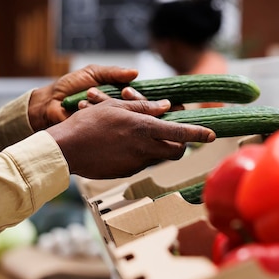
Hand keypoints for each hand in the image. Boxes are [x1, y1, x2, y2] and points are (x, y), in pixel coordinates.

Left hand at [28, 65, 138, 130]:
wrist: (49, 102)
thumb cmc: (69, 86)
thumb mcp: (93, 73)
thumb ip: (113, 73)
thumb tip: (135, 73)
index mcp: (117, 96)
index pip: (137, 99)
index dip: (135, 96)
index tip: (126, 90)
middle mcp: (115, 111)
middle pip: (134, 111)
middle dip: (125, 102)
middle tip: (119, 95)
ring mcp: (107, 124)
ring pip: (120, 121)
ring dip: (106, 105)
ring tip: (90, 95)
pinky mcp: (98, 134)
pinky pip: (105, 129)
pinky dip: (96, 117)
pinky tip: (83, 106)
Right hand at [47, 97, 215, 178]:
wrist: (66, 150)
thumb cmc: (87, 123)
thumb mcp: (116, 107)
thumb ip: (143, 107)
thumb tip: (165, 107)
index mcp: (143, 128)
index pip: (180, 133)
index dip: (198, 134)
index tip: (212, 134)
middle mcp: (144, 148)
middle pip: (176, 150)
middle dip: (181, 143)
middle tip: (174, 133)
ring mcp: (136, 163)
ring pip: (159, 156)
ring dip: (158, 146)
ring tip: (140, 133)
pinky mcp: (127, 172)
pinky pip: (142, 162)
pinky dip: (141, 152)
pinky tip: (124, 143)